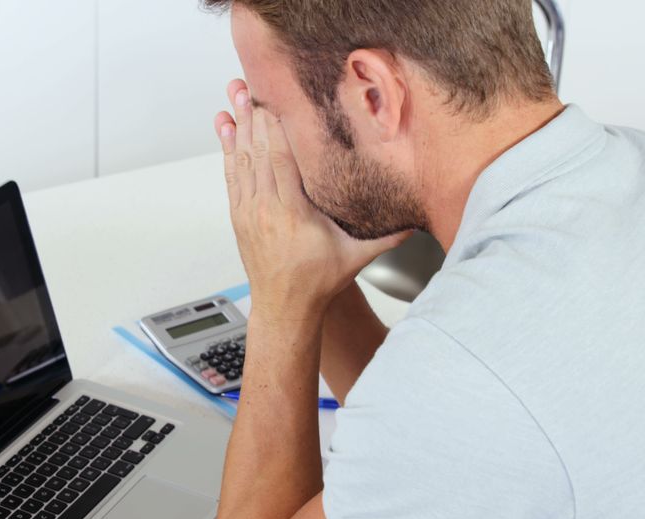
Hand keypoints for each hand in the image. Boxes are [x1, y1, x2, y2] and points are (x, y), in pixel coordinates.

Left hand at [214, 79, 409, 322]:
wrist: (283, 308)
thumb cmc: (317, 282)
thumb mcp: (356, 258)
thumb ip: (387, 237)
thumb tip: (419, 221)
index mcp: (293, 214)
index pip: (281, 163)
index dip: (275, 131)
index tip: (273, 103)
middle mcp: (266, 209)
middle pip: (257, 154)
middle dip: (253, 117)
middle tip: (247, 85)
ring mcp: (249, 212)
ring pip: (241, 160)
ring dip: (238, 127)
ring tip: (234, 95)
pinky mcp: (240, 216)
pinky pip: (232, 175)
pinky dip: (228, 150)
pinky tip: (225, 128)